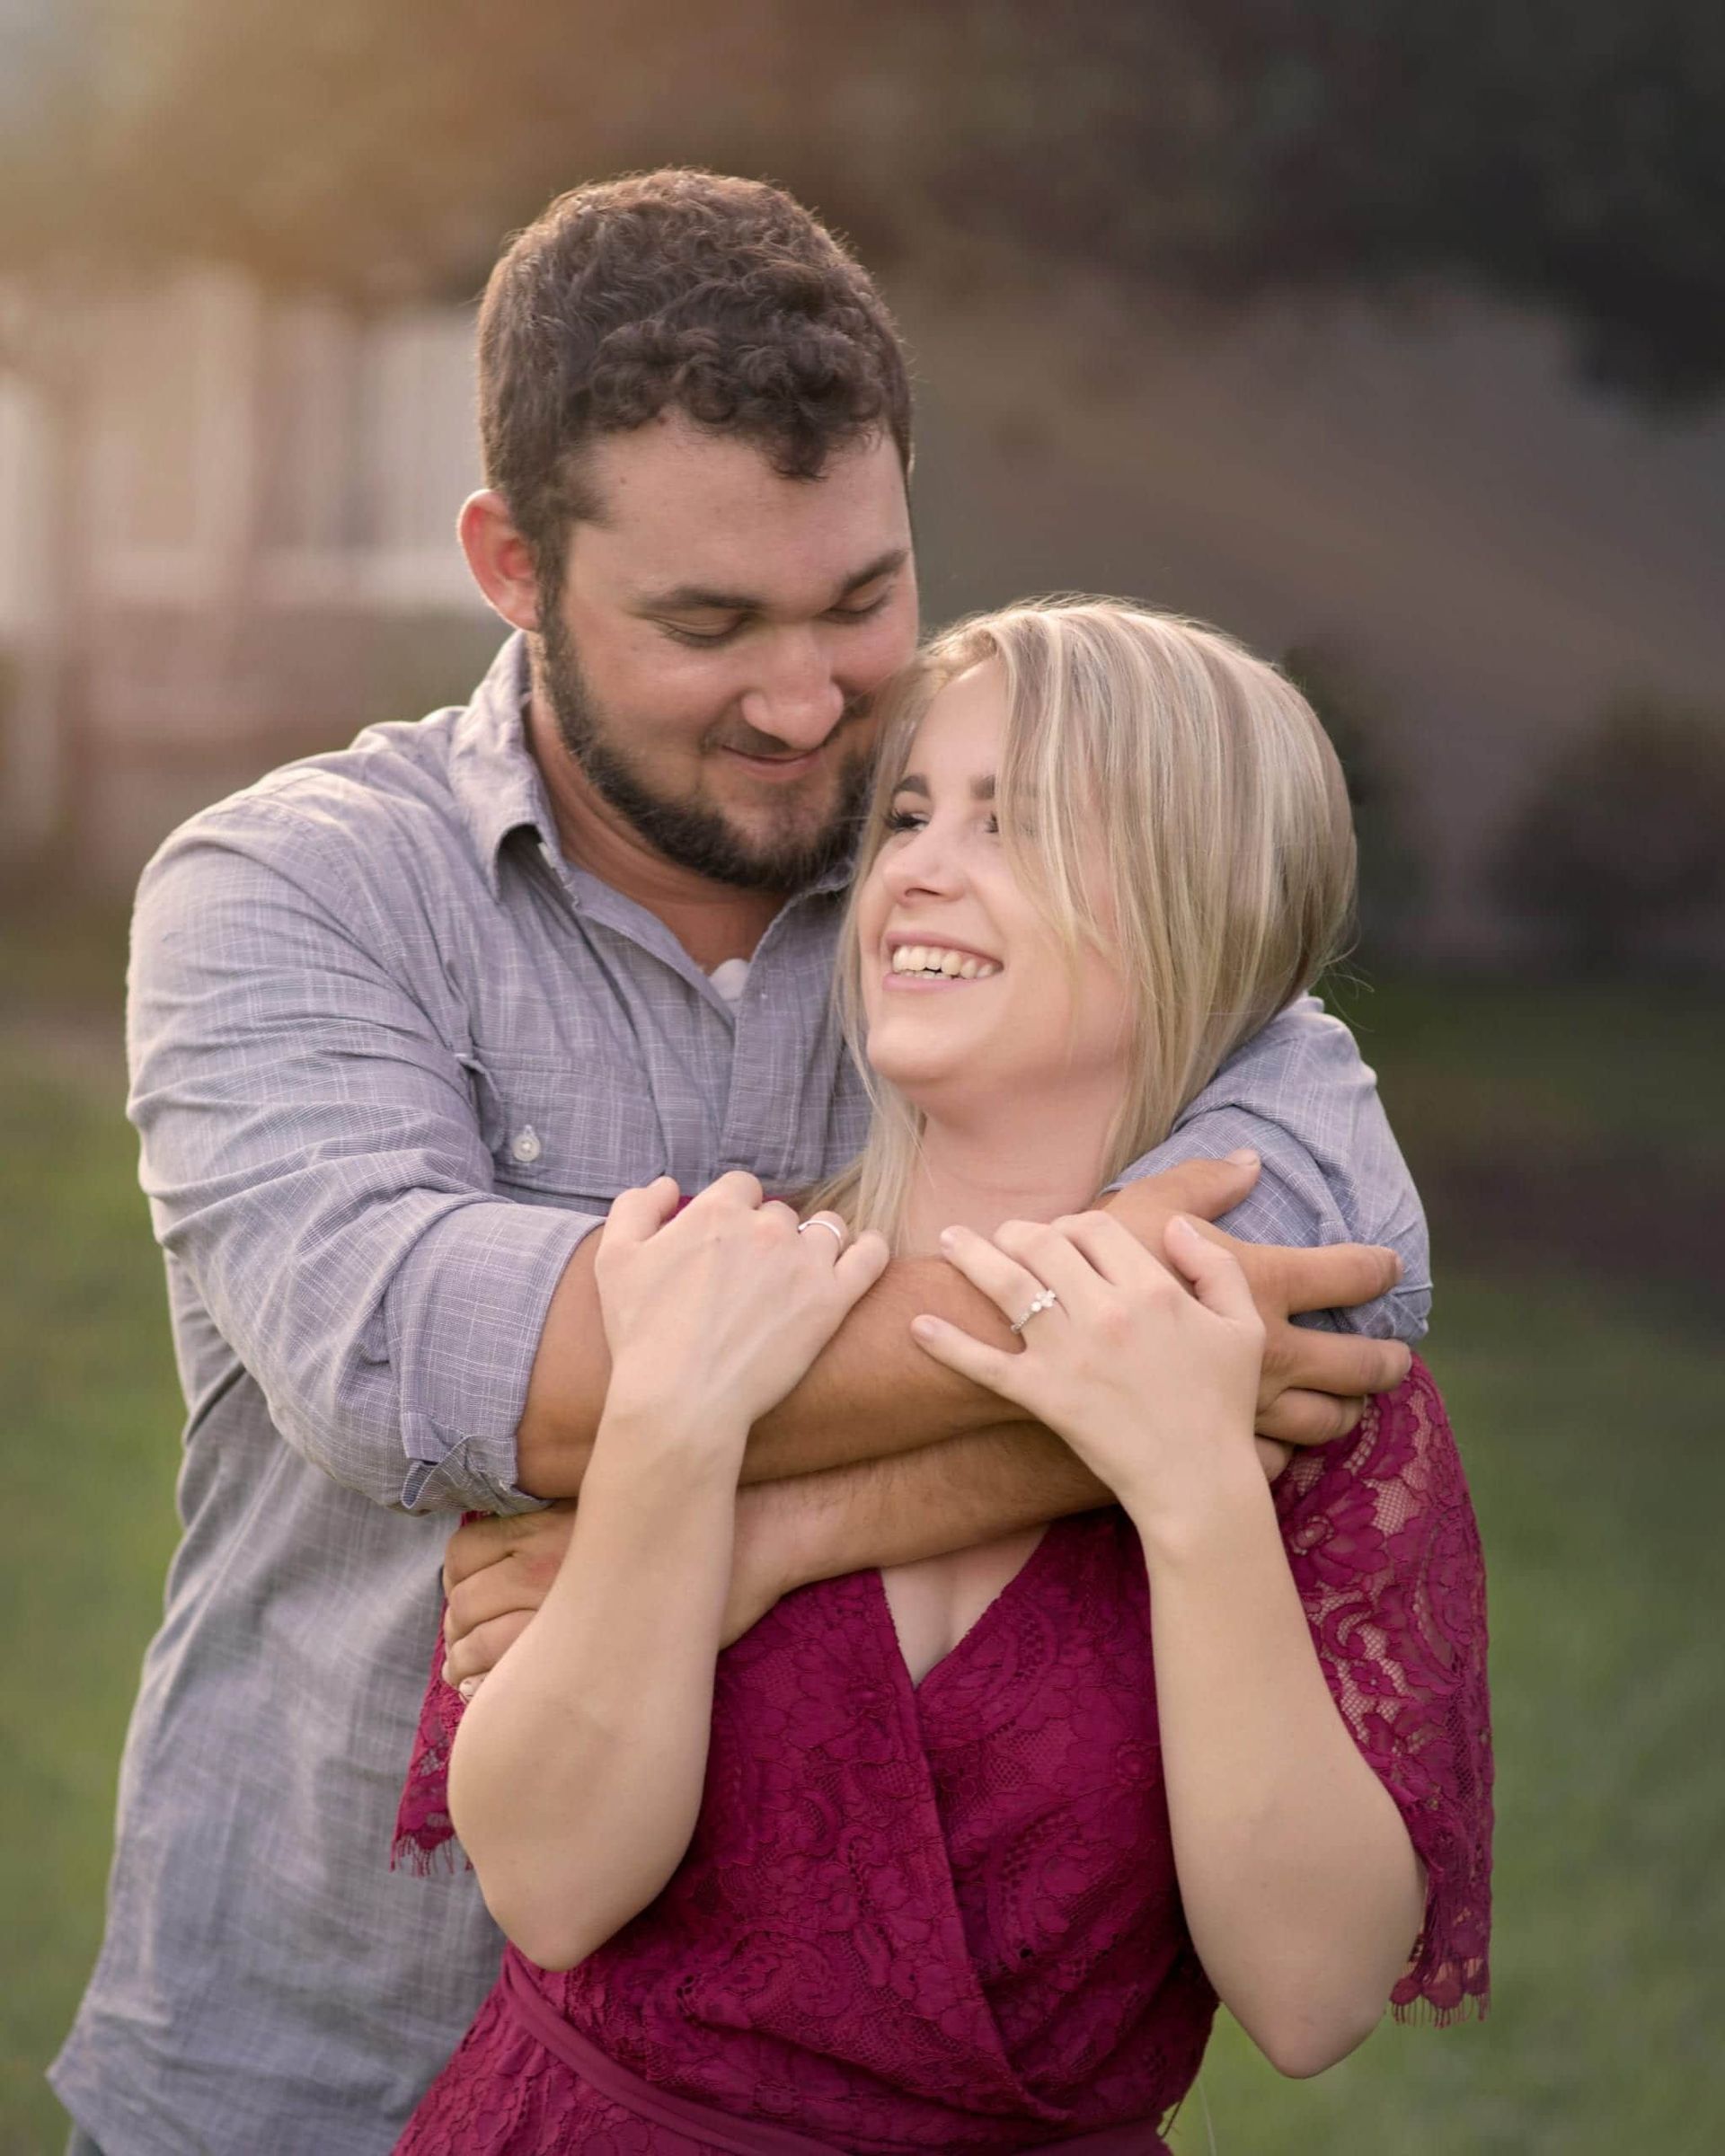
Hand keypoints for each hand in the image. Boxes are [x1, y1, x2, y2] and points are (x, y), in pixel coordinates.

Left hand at [440, 1482, 792, 1696]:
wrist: (745, 1537)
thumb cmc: (689, 1517)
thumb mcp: (618, 1505)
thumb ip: (568, 1528)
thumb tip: (526, 1552)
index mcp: (542, 1527)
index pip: (461, 1557)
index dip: (455, 1588)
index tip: (466, 1608)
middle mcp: (537, 1566)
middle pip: (462, 1608)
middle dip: (456, 1636)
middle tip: (465, 1656)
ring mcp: (559, 1610)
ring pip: (475, 1649)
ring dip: (466, 1669)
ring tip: (479, 1683)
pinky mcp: (585, 1651)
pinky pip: (511, 1679)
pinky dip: (493, 1692)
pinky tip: (506, 1699)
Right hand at [596, 1174, 889, 1438]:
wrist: (680, 1399)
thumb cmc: (642, 1334)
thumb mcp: (614, 1260)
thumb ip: (636, 1207)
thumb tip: (669, 1186)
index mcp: (716, 1211)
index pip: (740, 1187)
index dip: (734, 1211)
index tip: (727, 1242)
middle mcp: (765, 1227)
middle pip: (779, 1212)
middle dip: (768, 1234)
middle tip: (754, 1274)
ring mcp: (804, 1262)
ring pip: (827, 1228)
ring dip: (815, 1241)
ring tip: (802, 1270)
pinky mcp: (832, 1300)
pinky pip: (870, 1256)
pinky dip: (870, 1249)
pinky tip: (863, 1253)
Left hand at [912, 1211, 1265, 1529]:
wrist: (1197, 1482)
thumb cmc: (1223, 1406)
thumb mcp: (1242, 1327)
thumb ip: (1214, 1265)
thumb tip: (1175, 1226)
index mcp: (1152, 1289)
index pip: (1095, 1226)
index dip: (1074, 1223)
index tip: (1063, 1235)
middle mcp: (1105, 1312)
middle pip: (1042, 1243)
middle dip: (1017, 1232)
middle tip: (1001, 1236)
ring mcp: (1068, 1353)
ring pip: (1005, 1285)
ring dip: (969, 1255)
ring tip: (948, 1241)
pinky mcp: (1041, 1396)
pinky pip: (983, 1363)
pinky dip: (947, 1343)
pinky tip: (918, 1326)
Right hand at [1102, 1159, 1411, 1445]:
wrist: (1044, 1347)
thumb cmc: (1091, 1272)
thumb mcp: (1144, 1207)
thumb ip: (1200, 1186)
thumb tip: (1250, 1163)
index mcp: (1262, 1286)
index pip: (1347, 1274)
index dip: (1375, 1268)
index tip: (1389, 1267)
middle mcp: (1272, 1351)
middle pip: (1357, 1364)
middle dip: (1386, 1361)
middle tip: (1399, 1358)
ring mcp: (1251, 1406)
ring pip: (1323, 1422)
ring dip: (1345, 1414)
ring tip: (1352, 1407)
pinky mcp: (1220, 1445)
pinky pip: (1275, 1462)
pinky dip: (1287, 1458)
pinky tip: (1287, 1451)